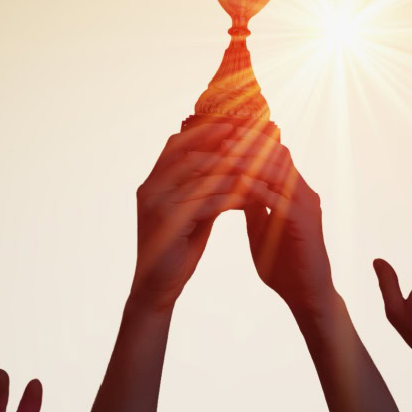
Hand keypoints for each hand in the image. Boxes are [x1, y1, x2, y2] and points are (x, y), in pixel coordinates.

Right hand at [131, 123, 264, 309]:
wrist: (158, 287)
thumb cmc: (177, 250)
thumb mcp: (191, 212)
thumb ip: (203, 189)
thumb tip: (228, 166)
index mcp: (153, 182)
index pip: (177, 144)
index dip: (204, 131)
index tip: (233, 124)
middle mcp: (151, 188)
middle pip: (191, 154)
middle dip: (225, 147)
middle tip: (254, 143)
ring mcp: (157, 203)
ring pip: (202, 176)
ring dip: (234, 172)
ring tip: (259, 168)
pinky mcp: (169, 221)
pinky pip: (207, 201)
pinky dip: (232, 198)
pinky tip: (252, 198)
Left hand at [234, 130, 335, 314]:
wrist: (307, 295)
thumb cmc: (285, 265)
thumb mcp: (261, 228)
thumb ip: (253, 206)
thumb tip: (234, 186)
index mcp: (293, 191)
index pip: (272, 154)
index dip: (247, 142)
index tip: (219, 133)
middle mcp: (303, 191)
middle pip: (276, 152)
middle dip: (247, 141)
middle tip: (218, 132)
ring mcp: (306, 204)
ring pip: (277, 169)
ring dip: (249, 159)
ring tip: (222, 151)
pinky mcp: (304, 221)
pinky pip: (278, 197)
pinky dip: (255, 188)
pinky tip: (234, 184)